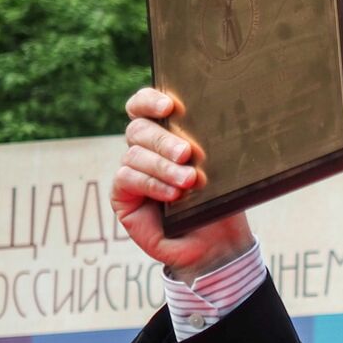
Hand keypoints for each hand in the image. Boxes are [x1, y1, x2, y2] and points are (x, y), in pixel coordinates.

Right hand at [112, 87, 254, 282]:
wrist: (217, 242)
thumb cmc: (220, 200)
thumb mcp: (219, 169)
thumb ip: (207, 145)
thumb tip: (211, 122)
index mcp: (166, 134)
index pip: (143, 106)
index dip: (149, 101)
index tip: (169, 107)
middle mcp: (145, 149)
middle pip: (139, 129)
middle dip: (163, 139)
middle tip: (187, 153)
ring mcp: (132, 171)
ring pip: (135, 155)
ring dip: (163, 167)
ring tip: (189, 181)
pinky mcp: (123, 195)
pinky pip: (127, 179)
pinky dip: (152, 184)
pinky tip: (172, 195)